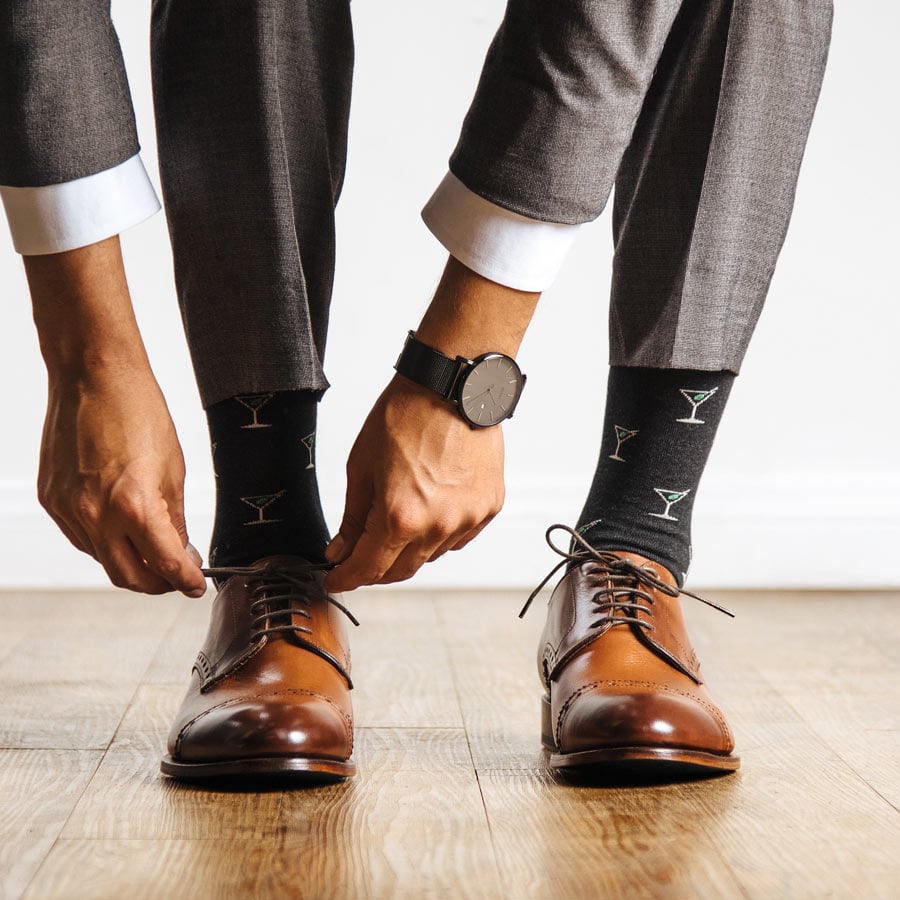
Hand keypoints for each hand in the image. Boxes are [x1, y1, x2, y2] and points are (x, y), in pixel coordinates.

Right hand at [37, 361, 206, 596]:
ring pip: (102, 560)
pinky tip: (122, 529)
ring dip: (130, 563)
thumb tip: (179, 550)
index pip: (164, 564)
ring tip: (153, 550)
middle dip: (157, 583)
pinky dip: (105, 543)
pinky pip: (82, 538)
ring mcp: (67, 510)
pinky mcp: (51, 500)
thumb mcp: (173, 469)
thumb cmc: (137, 412)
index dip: (185, 581)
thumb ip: (173, 519)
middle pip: (128, 577)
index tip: (195, 585)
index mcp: (133, 505)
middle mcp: (95, 514)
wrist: (92, 376)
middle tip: (176, 577)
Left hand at [323, 375, 504, 590]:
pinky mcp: (489, 507)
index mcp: (400, 517)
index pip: (368, 569)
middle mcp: (438, 526)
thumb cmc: (406, 416)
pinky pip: (459, 537)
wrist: (451, 387)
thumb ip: (352, 518)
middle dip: (376, 569)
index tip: (337, 580)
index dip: (347, 578)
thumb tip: (341, 550)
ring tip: (400, 518)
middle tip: (360, 556)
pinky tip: (430, 509)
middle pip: (401, 571)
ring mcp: (468, 519)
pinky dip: (439, 534)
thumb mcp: (361, 467)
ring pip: (431, 556)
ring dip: (409, 549)